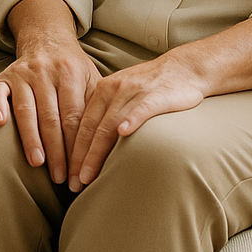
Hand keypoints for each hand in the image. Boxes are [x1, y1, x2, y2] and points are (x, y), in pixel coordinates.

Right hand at [0, 0, 100, 184]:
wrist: (47, 38)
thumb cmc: (72, 67)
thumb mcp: (91, 78)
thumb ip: (96, 105)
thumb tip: (108, 141)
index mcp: (70, 72)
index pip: (74, 116)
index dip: (77, 146)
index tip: (79, 172)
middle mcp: (45, 71)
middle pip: (51, 116)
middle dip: (57, 150)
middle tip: (61, 178)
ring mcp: (23, 73)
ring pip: (26, 109)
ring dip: (31, 137)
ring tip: (37, 163)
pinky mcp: (5, 76)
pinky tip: (0, 124)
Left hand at [66, 55, 204, 191]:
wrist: (184, 68)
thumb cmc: (152, 87)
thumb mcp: (123, 94)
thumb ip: (108, 112)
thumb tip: (92, 143)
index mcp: (103, 90)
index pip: (82, 124)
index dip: (73, 150)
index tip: (68, 174)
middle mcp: (113, 89)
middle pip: (92, 127)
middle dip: (80, 157)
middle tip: (74, 183)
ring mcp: (133, 92)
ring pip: (109, 124)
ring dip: (96, 152)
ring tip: (88, 175)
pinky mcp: (154, 95)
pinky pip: (139, 109)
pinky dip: (130, 121)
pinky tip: (123, 134)